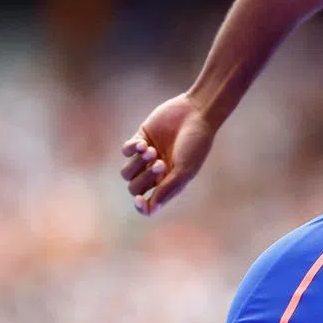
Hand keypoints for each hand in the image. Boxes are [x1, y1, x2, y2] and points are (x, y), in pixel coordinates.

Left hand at [120, 93, 215, 215]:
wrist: (196, 113)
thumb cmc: (195, 143)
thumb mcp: (185, 169)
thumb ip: (167, 189)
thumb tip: (151, 209)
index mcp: (169, 183)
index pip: (149, 203)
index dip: (142, 206)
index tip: (140, 199)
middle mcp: (156, 172)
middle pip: (135, 187)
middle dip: (144, 178)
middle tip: (160, 163)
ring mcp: (147, 156)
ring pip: (126, 172)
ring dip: (137, 163)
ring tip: (152, 150)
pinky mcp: (140, 139)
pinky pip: (126, 151)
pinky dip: (132, 149)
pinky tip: (144, 142)